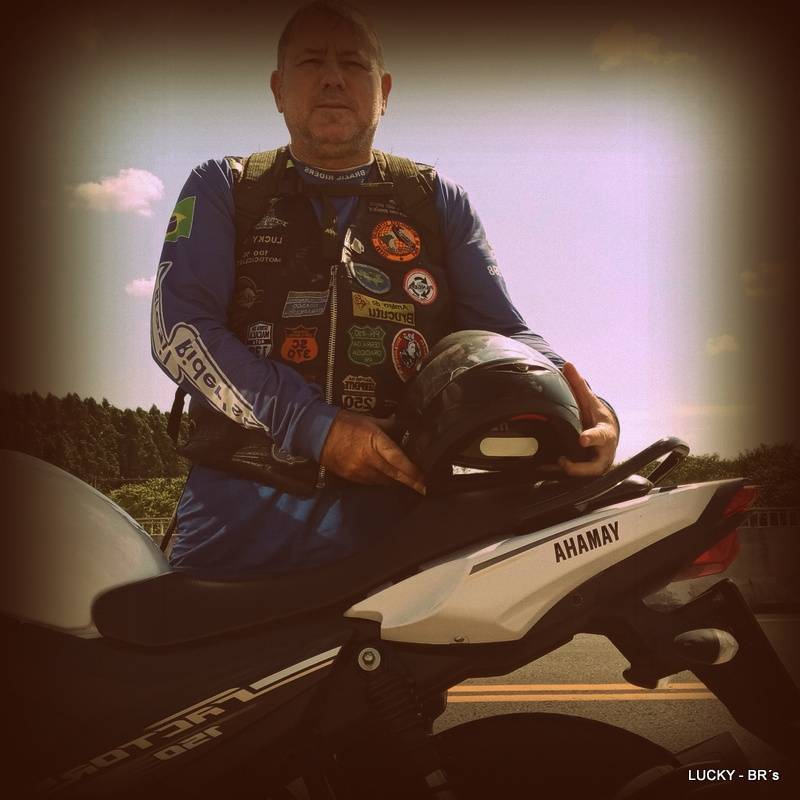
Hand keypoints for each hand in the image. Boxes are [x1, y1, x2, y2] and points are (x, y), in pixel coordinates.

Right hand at [320, 410, 425, 494]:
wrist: (317, 433)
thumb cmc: (346, 422)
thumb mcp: (370, 420)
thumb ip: (390, 426)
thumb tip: (407, 428)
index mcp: (374, 441)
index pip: (398, 460)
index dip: (413, 472)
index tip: (425, 479)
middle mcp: (368, 459)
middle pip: (394, 475)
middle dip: (411, 482)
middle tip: (425, 487)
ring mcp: (359, 471)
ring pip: (384, 481)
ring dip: (397, 482)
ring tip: (409, 482)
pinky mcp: (351, 478)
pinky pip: (372, 482)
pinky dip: (383, 481)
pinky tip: (389, 479)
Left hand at [559, 362, 618, 476]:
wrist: (607, 438)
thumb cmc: (597, 419)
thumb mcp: (589, 402)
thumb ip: (579, 386)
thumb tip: (568, 364)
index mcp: (605, 434)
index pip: (600, 436)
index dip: (592, 438)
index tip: (582, 439)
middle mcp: (602, 454)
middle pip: (595, 466)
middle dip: (581, 467)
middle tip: (563, 462)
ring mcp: (594, 466)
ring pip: (583, 475)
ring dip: (567, 473)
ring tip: (550, 465)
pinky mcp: (585, 472)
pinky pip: (572, 477)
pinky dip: (558, 474)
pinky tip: (543, 469)